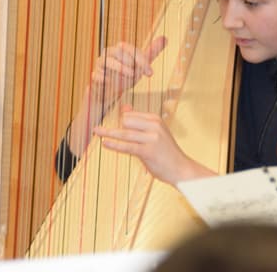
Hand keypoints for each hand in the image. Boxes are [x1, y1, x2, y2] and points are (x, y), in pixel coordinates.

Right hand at [66, 36, 167, 155]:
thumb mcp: (140, 66)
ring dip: (119, 67)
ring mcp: (100, 66)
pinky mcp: (94, 78)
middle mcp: (108, 55)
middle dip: (131, 61)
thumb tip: (165, 38)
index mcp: (119, 50)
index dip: (141, 59)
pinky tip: (111, 83)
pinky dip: (104, 78)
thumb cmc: (125, 76)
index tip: (150, 72)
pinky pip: (96, 75)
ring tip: (130, 76)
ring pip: (106, 60)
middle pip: (117, 50)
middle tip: (139, 73)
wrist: (110, 93)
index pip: (129, 48)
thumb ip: (151, 52)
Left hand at [93, 104, 212, 185]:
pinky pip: (127, 147)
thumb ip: (139, 120)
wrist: (181, 169)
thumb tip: (123, 107)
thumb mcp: (155, 132)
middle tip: (98, 130)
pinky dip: (115, 145)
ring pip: (124, 133)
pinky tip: (105, 143)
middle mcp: (154, 126)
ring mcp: (151, 138)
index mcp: (155, 119)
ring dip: (108, 133)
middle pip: (126, 121)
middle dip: (114, 127)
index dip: (119, 120)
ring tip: (96, 131)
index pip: (131, 115)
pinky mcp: (148, 151)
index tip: (106, 124)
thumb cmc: (166, 151)